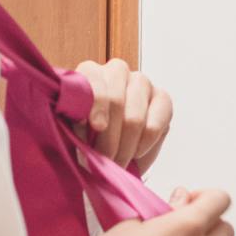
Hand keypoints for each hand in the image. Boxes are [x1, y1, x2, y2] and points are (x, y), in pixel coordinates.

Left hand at [73, 58, 173, 173]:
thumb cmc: (87, 135)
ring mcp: (141, 82)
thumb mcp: (74, 130)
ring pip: (134, 117)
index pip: (94, 81)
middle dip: (108, 138)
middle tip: (104, 160)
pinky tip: (135, 154)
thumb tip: (80, 124)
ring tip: (117, 163)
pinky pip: (155, 126)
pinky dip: (144, 145)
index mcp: (89, 72)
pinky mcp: (162, 99)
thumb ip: (75, 124)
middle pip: (116, 101)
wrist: (110, 148)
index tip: (97, 126)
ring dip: (125, 147)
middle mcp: (116, 71)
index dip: (97, 105)